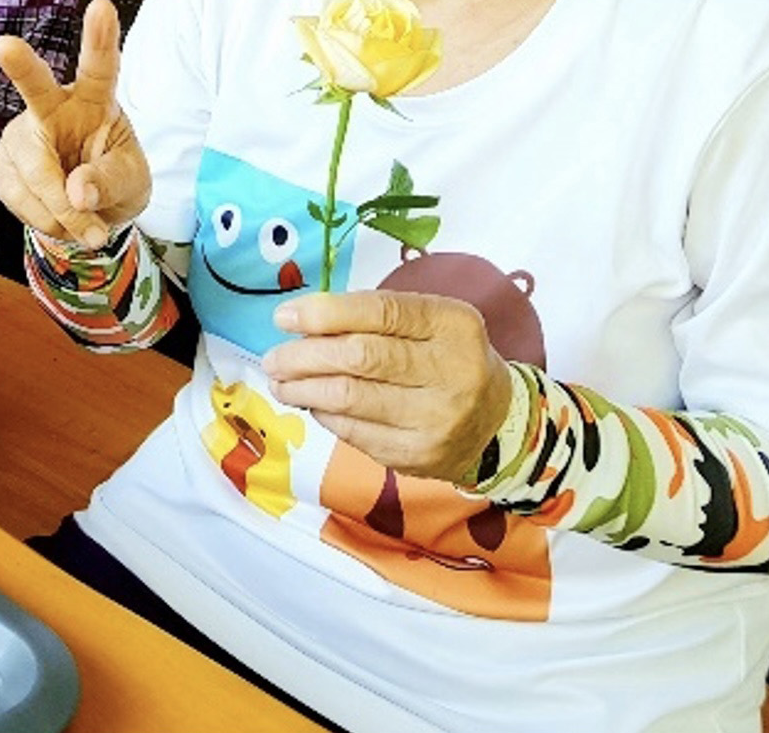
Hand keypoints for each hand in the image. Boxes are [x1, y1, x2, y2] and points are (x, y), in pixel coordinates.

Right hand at [0, 0, 150, 246]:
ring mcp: (22, 135)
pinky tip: (57, 216)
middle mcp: (53, 108)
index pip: (100, 67)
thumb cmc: (115, 180)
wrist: (87, 210)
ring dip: (63, 211)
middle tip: (5, 45)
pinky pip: (19, 198)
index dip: (100, 38)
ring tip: (85, 223)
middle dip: (20, 65)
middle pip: (36, 88)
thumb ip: (110, 182)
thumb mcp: (132, 182)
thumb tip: (76, 193)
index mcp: (95, 100)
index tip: (102, 7)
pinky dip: (45, 220)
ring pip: (34, 172)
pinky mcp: (2, 164)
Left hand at [262, 291, 514, 482]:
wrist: (495, 422)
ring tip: (280, 381)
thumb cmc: (446, 358)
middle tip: (273, 358)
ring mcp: (436, 419)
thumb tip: (301, 321)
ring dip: (302, 388)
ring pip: (350, 399)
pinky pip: (353, 431)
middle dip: (303, 356)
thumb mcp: (426, 322)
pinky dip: (324, 414)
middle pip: (360, 358)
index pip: (380, 312)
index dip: (324, 313)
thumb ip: (373, 315)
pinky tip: (313, 402)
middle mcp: (451, 372)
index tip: (284, 317)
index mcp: (452, 326)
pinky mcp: (417, 455)